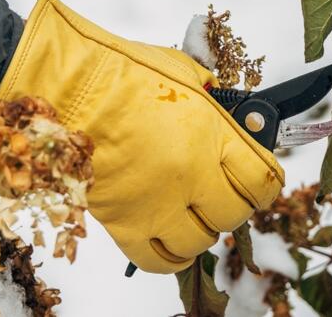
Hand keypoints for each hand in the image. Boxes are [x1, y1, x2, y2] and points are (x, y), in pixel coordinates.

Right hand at [0, 0, 282, 272]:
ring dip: (202, 231)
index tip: (262, 181)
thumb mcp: (185, 73)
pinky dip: (169, 255)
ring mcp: (157, 203)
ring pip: (200, 243)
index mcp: (213, 135)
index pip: (263, 180)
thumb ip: (215, 100)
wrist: (64, 88)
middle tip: (223, 193)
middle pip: (234, 215)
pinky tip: (170, 236)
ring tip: (194, 213)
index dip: (267, 183)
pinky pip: (158, 261)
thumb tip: (235, 115)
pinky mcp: (122, 223)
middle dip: (234, 206)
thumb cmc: (122, 71)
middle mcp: (191, 175)